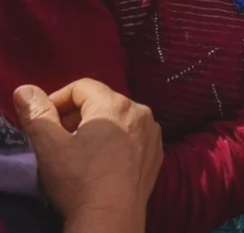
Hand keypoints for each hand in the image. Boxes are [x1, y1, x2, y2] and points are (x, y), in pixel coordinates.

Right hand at [13, 80, 161, 223]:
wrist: (111, 217)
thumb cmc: (79, 180)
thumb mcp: (49, 145)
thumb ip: (37, 113)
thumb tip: (25, 90)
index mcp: (115, 105)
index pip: (82, 87)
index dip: (57, 100)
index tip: (44, 122)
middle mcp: (141, 112)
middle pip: (101, 101)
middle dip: (75, 115)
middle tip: (57, 139)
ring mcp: (152, 133)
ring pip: (118, 119)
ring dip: (96, 129)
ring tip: (78, 153)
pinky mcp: (156, 153)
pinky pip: (132, 136)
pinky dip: (115, 142)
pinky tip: (100, 163)